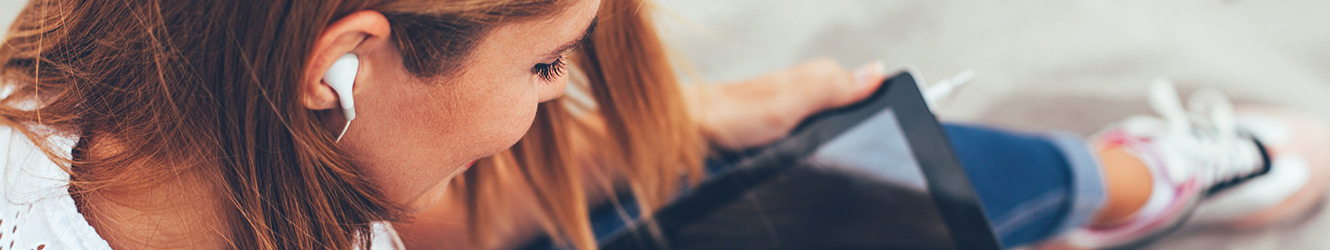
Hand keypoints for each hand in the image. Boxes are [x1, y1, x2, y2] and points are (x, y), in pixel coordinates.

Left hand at [690, 58, 888, 149]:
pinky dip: (799, 149)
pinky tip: (787, 154)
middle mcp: (806, 87)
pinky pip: (804, 138)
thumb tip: (875, 73)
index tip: (856, 127)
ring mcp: (793, 107)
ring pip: (824, 126)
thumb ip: (831, 90)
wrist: (692, 130)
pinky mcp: (780, 125)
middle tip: (815, 142)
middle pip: (844, 111)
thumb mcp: (789, 104)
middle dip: (839, 132)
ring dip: (816, 143)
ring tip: (795, 147)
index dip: (866, 109)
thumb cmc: (730, 114)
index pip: (862, 87)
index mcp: (816, 76)